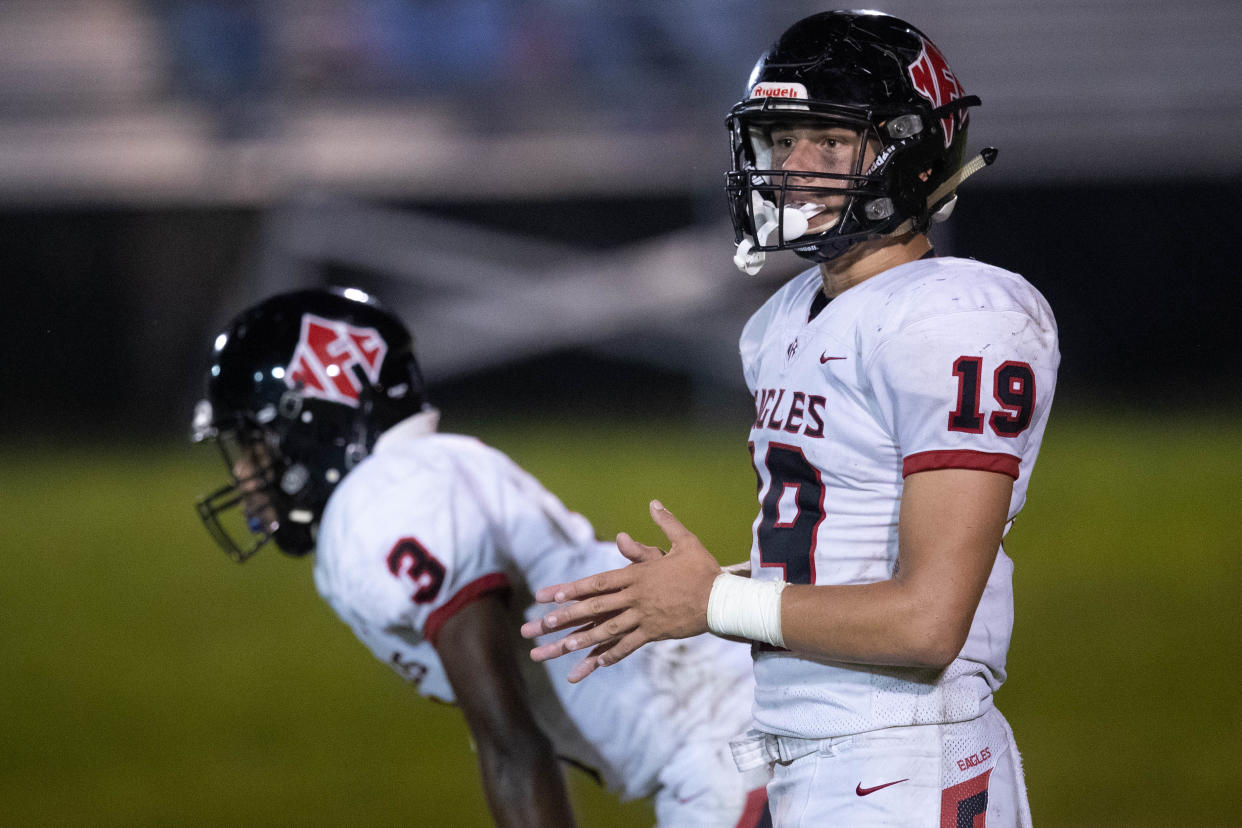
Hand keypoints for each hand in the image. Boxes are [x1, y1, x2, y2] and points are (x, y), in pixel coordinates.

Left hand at [520, 500, 721, 681]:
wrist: (723, 599)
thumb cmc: (703, 569)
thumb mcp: (685, 542)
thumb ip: (666, 524)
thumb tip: (654, 503)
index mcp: (638, 575)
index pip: (598, 582)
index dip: (572, 588)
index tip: (550, 595)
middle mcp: (636, 597)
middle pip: (595, 607)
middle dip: (567, 616)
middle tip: (542, 624)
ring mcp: (644, 617)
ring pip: (607, 629)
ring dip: (582, 639)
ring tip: (561, 649)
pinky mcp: (655, 633)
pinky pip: (628, 645)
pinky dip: (611, 654)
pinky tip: (595, 662)